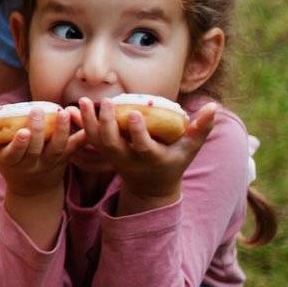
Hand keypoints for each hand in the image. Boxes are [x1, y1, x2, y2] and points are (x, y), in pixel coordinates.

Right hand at [0, 100, 83, 198]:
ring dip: (61, 130)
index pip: (13, 155)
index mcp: (10, 161)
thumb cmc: (6, 159)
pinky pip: (73, 149)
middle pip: (35, 149)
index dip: (18, 145)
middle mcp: (30, 164)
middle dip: (37, 130)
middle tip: (38, 111)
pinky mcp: (64, 159)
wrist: (31, 187)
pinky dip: (80, 138)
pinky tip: (85, 124)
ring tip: (64, 112)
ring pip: (57, 148)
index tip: (21, 132)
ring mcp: (49, 163)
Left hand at [74, 97, 217, 208]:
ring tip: (83, 101)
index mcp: (151, 159)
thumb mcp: (189, 150)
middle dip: (107, 124)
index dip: (138, 133)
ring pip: (97, 142)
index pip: (143, 147)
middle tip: (106, 101)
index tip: (134, 114)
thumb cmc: (173, 162)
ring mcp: (114, 158)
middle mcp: (129, 159)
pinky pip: (89, 140)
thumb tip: (214, 106)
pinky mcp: (104, 154)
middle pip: (113, 144)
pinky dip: (80, 126)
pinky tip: (72, 109)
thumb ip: (201, 129)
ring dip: (88, 123)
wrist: (150, 185)